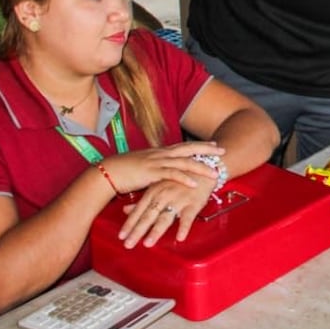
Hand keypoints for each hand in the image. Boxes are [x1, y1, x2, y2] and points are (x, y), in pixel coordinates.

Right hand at [101, 141, 224, 195]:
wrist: (107, 173)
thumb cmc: (125, 171)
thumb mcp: (145, 165)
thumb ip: (158, 166)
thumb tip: (167, 169)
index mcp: (160, 152)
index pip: (184, 146)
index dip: (200, 145)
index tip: (215, 144)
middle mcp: (161, 154)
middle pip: (188, 149)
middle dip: (206, 150)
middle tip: (222, 151)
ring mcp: (156, 162)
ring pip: (183, 163)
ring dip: (200, 167)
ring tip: (214, 173)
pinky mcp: (150, 173)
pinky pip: (170, 175)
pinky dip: (183, 178)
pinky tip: (194, 183)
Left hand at [118, 175, 216, 248]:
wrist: (202, 166)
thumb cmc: (178, 178)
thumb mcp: (157, 186)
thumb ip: (142, 201)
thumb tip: (125, 210)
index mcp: (153, 193)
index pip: (138, 211)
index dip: (129, 224)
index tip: (121, 237)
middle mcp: (163, 196)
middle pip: (148, 216)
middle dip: (137, 231)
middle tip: (128, 245)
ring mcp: (178, 200)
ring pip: (165, 218)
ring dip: (156, 231)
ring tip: (148, 244)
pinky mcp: (193, 203)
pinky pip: (188, 217)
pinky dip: (184, 227)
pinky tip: (180, 238)